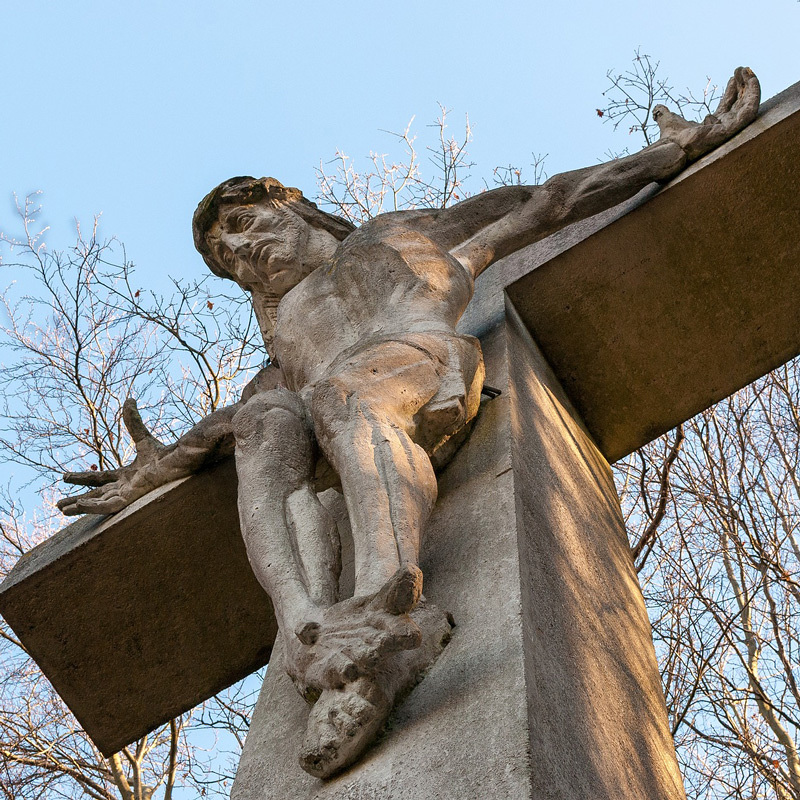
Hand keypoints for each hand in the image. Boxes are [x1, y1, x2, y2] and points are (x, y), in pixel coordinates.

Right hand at [57, 399, 168, 515]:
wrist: (178, 459)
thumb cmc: (166, 452)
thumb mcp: (142, 436)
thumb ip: (133, 421)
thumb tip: (129, 399)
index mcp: (126, 475)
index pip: (99, 479)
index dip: (81, 479)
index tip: (63, 477)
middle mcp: (125, 487)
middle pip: (95, 495)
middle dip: (76, 500)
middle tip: (58, 504)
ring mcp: (128, 495)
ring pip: (98, 504)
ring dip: (80, 506)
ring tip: (61, 509)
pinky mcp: (132, 499)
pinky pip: (109, 506)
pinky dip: (93, 506)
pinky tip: (79, 505)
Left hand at [654, 67, 759, 161]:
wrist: (671, 147)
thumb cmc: (670, 138)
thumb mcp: (668, 119)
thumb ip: (664, 113)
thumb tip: (657, 108)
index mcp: (712, 125)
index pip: (727, 105)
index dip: (731, 90)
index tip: (734, 75)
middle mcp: (723, 127)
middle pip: (738, 103)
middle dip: (742, 85)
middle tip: (741, 68)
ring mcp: (729, 129)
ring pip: (747, 105)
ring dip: (750, 86)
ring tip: (748, 70)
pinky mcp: (732, 129)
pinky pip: (750, 109)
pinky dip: (754, 93)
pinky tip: (753, 79)